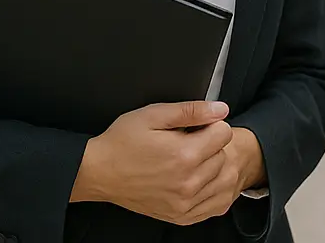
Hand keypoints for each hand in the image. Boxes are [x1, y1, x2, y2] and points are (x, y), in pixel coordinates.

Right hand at [70, 100, 245, 224]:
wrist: (99, 172)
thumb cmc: (123, 142)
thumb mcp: (154, 115)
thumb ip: (192, 110)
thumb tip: (221, 109)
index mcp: (184, 155)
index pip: (225, 133)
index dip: (210, 125)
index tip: (196, 128)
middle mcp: (188, 182)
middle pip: (224, 156)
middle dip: (211, 146)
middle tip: (189, 143)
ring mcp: (185, 203)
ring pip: (223, 180)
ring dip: (212, 168)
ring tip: (190, 161)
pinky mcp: (181, 216)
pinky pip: (216, 204)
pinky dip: (212, 191)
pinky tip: (196, 181)